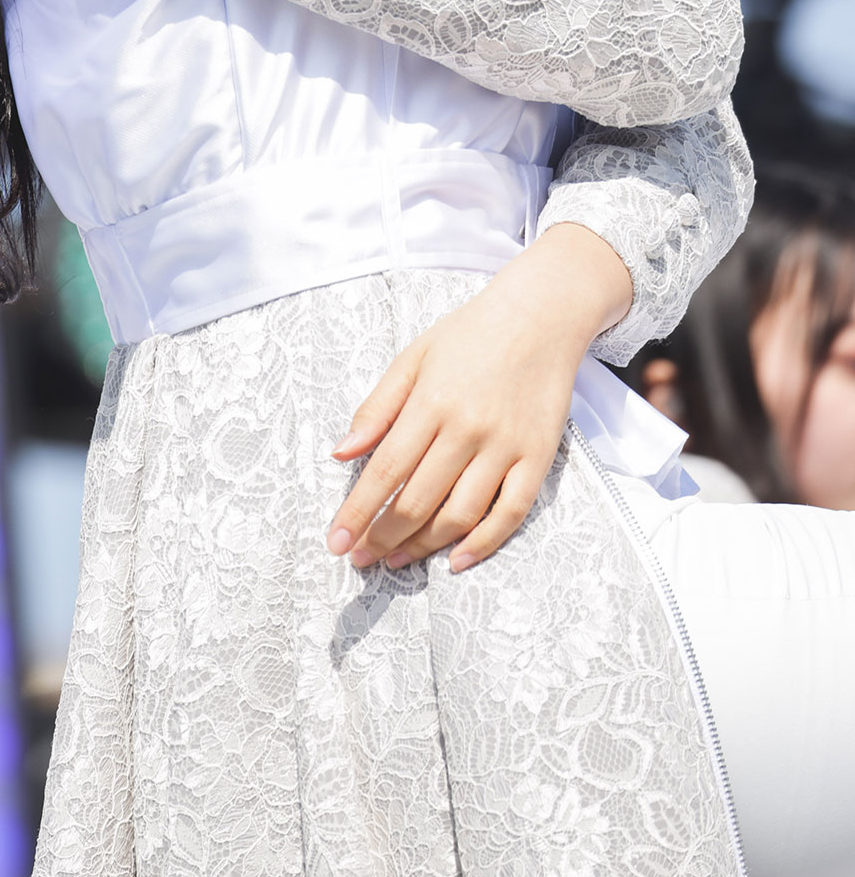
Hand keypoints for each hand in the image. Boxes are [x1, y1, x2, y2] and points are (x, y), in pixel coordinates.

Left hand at [327, 225, 631, 573]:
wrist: (541, 315)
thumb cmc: (470, 335)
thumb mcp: (413, 358)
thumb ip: (377, 408)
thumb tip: (341, 454)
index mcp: (430, 403)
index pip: (385, 471)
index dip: (357, 513)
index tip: (336, 543)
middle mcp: (467, 429)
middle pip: (417, 501)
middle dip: (382, 538)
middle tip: (360, 559)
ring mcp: (506, 446)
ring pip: (459, 515)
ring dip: (424, 547)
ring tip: (396, 560)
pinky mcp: (538, 458)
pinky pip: (511, 513)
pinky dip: (484, 544)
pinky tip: (457, 561)